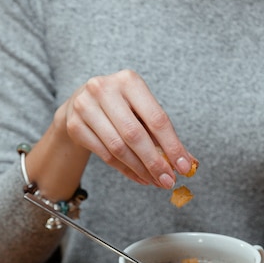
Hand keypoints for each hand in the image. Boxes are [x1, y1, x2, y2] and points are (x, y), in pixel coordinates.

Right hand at [61, 69, 197, 187]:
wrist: (80, 104)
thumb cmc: (121, 108)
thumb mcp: (142, 112)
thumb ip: (164, 135)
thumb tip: (189, 163)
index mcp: (129, 81)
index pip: (156, 118)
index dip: (172, 145)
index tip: (183, 166)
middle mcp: (104, 89)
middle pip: (135, 135)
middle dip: (154, 162)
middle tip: (168, 180)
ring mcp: (85, 106)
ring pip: (118, 148)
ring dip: (140, 169)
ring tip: (154, 181)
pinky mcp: (75, 125)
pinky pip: (105, 155)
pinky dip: (125, 170)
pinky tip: (139, 177)